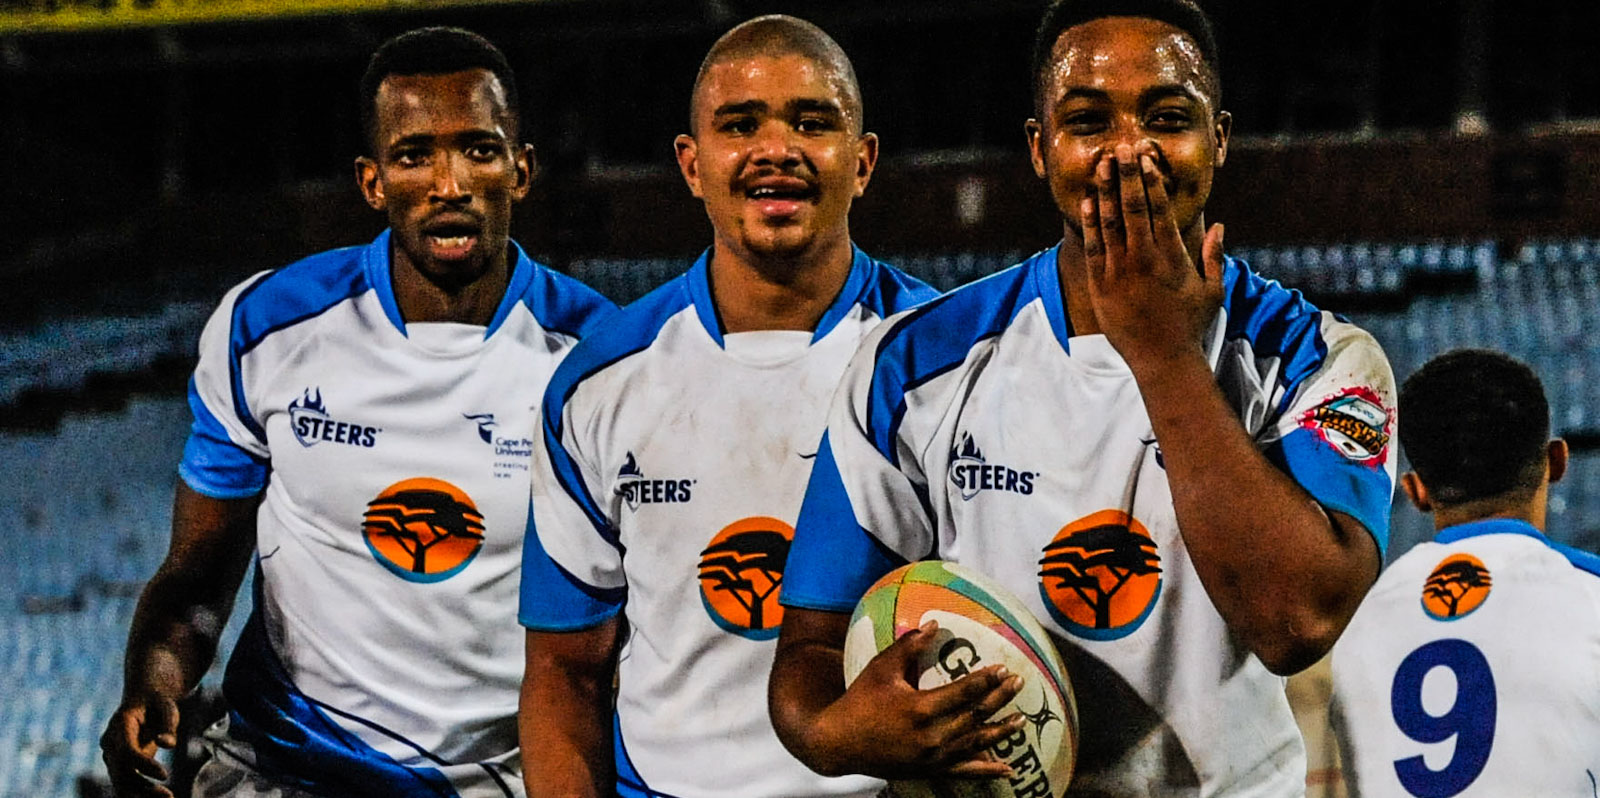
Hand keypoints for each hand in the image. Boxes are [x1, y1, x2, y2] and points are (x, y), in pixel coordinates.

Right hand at [101, 693, 180, 796]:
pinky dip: (142, 791)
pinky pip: (126, 781)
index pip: (126, 750)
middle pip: (120, 770)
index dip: (143, 764)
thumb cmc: (158, 703)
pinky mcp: (118, 764)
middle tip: (169, 796)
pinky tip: (162, 797)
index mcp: (120, 724)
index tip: (165, 775)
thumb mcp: (168, 707)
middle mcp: (110, 741)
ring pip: (121, 780)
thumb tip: (168, 745)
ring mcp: (111, 754)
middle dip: (142, 787)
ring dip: (143, 793)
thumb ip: (169, 725)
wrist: (143, 700)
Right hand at [810, 621, 1024, 779]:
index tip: (1003, 669)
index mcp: (920, 708)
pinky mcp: (930, 771)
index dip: (986, 680)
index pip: (963, 692)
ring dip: (1001, 731)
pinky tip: (1008, 770)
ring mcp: (932, 757)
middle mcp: (931, 736)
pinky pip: (965, 771)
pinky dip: (987, 771)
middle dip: (999, 699)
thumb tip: (934, 624)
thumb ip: (909, 647)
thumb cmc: (859, 701)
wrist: (839, 743)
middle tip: (1018, 683)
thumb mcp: (881, 669)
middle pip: (975, 715)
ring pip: (975, 743)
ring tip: (1021, 720)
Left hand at [1080, 141, 1223, 372]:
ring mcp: (1119, 271)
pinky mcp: (1100, 285)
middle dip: (1127, 174)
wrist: (1162, 359)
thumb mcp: (1211, 290)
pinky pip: (1093, 246)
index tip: (1147, 156)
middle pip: (1133, 206)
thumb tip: (1220, 225)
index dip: (1152, 178)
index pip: (1160, 207)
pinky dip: (1090, 222)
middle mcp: (1144, 258)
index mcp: (1172, 255)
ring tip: (1102, 163)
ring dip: (1105, 190)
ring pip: (1109, 221)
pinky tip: (1087, 201)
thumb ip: (1214, 256)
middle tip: (1122, 147)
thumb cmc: (1189, 325)